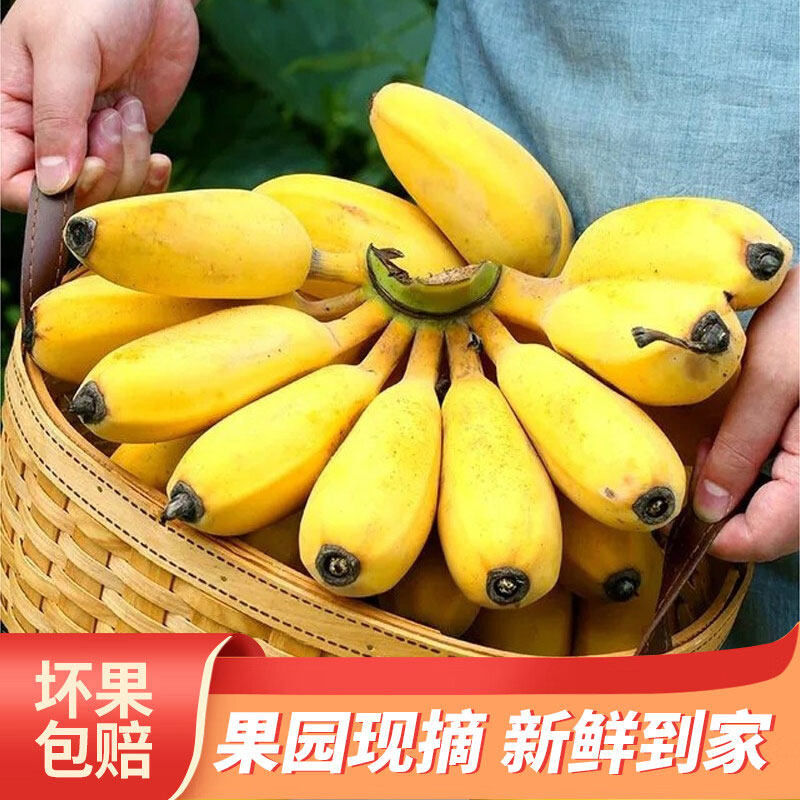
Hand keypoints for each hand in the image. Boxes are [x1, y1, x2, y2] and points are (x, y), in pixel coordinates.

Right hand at [1, 0, 198, 210]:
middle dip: (101, 172)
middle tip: (112, 120)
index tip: (87, 166)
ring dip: (129, 162)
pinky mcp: (129, 146)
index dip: (47, 195)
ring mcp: (92, 143)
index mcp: (13, 110)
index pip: (10, 182)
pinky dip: (151, 175)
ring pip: (108, 194)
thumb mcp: (66, 50)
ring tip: (127, 110)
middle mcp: (50, 135)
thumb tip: (54, 184)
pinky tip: (157, 152)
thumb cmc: (93, 0)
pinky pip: (139, 186)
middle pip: (69, 196)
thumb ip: (58, 117)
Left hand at [693, 267, 798, 561]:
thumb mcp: (773, 376)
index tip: (676, 506)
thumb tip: (706, 509)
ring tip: (712, 446)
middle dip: (724, 511)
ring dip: (737, 492)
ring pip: (776, 508)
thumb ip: (740, 447)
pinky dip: (753, 472)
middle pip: (772, 527)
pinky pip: (783, 481)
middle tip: (695, 463)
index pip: (766, 537)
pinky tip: (734, 437)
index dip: (716, 535)